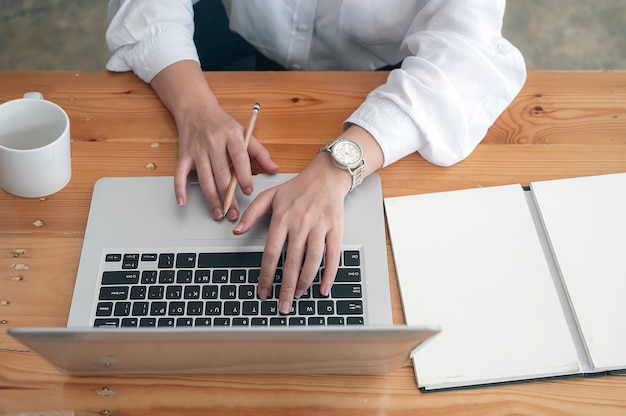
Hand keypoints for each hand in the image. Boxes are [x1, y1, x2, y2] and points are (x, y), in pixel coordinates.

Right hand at [174, 104, 276, 219]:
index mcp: (231, 136)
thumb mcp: (244, 133)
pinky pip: (180, 174)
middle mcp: (213, 142)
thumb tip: (274, 169)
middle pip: (221, 173)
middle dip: (228, 196)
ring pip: (204, 178)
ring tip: (218, 214)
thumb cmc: (222, 124)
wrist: (196, 109)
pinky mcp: (184, 155)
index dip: (244, 176)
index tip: (248, 191)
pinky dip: (179, 188)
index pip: (239, 158)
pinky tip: (182, 202)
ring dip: (211, 198)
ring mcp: (197, 150)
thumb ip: (260, 152)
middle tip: (234, 213)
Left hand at [233, 153, 351, 314]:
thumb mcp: (269, 195)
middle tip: (283, 305)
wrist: (326, 175)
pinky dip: (329, 274)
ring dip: (305, 282)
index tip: (263, 291)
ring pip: (312, 261)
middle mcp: (300, 224)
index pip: (271, 253)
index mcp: (282, 218)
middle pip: (291, 262)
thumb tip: (236, 231)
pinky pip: (333, 255)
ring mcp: (319, 227)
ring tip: (299, 296)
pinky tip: (323, 288)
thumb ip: (251, 213)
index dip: (266, 275)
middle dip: (286, 287)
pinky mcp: (336, 229)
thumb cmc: (298, 187)